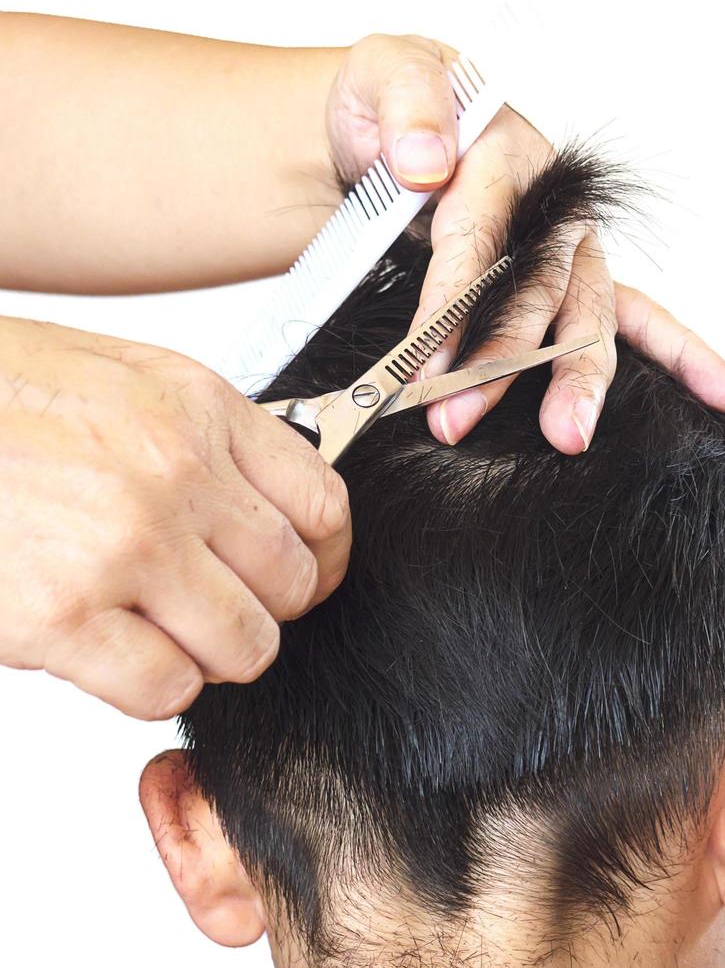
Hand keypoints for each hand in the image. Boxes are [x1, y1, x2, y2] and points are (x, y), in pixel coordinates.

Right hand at [0, 317, 350, 718]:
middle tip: (216, 607)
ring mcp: (122, 547)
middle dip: (264, 609)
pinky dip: (150, 686)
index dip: (325, 557)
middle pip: (293, 587)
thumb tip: (274, 501)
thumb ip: (207, 434)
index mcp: (197, 411)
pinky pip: (164, 688)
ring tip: (160, 630)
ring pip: (243, 648)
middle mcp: (174, 476)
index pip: (324, 506)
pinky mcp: (60, 616)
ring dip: (211, 654)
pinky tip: (112, 651)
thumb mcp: (122, 376)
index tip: (308, 574)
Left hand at [324, 35, 724, 449]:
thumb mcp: (385, 79)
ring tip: (569, 437)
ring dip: (581, 382)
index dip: (451, 302)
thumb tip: (428, 165)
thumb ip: (406, 111)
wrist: (404, 127)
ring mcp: (576, 249)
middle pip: (542, 288)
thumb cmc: (394, 112)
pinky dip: (684, 359)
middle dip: (504, 361)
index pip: (482, 236)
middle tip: (457, 417)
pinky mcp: (582, 280)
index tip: (420, 362)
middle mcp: (555, 207)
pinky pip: (639, 323)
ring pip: (591, 316)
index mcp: (509, 156)